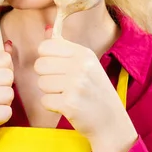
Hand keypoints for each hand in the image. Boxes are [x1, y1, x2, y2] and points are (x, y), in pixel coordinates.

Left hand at [35, 28, 137, 151]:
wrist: (111, 122)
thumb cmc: (95, 91)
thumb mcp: (87, 64)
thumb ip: (65, 48)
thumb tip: (47, 29)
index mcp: (84, 53)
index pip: (45, 46)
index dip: (46, 58)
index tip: (57, 68)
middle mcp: (80, 66)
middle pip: (40, 65)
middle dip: (47, 76)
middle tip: (62, 85)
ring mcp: (75, 85)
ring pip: (41, 83)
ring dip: (50, 92)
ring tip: (67, 95)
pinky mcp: (69, 103)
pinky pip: (45, 100)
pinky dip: (52, 106)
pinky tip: (67, 106)